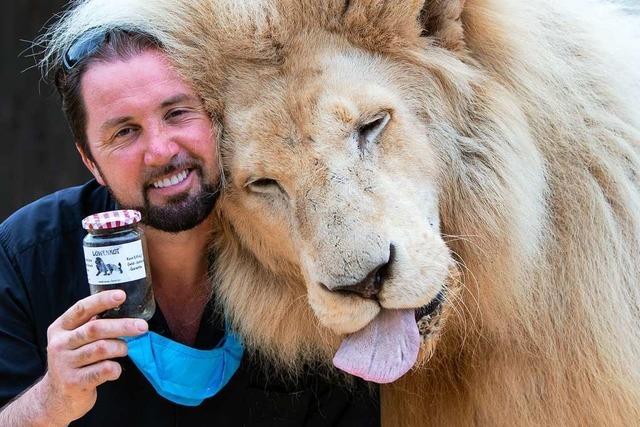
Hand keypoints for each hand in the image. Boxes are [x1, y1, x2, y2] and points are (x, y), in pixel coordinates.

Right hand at [39, 290, 147, 424]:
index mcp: (60, 328)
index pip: (81, 308)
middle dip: (122, 326)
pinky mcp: (74, 382)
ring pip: (102, 348)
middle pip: (95, 329)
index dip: (102, 300)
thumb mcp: (74, 340)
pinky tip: (115, 369)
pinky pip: (104, 369)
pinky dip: (115, 368)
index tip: (121, 295)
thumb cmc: (74, 361)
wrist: (56, 397)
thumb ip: (91, 325)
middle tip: (142, 326)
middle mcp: (59, 344)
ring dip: (120, 348)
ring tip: (123, 350)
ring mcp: (64, 364)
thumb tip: (123, 308)